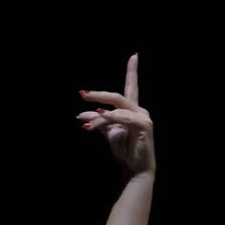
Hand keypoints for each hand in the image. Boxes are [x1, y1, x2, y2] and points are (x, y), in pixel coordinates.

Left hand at [78, 54, 154, 175]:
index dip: (132, 71)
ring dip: (99, 116)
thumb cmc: (125, 151)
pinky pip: (123, 118)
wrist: (134, 169)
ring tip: (86, 124)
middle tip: (83, 94)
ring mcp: (143, 117)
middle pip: (118, 96)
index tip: (134, 55)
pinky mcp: (144, 126)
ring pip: (117, 110)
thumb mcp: (108, 133)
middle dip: (99, 94)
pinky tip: (98, 118)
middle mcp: (139, 110)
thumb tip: (81, 114)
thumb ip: (98, 121)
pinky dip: (109, 118)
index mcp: (132, 109)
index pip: (132, 87)